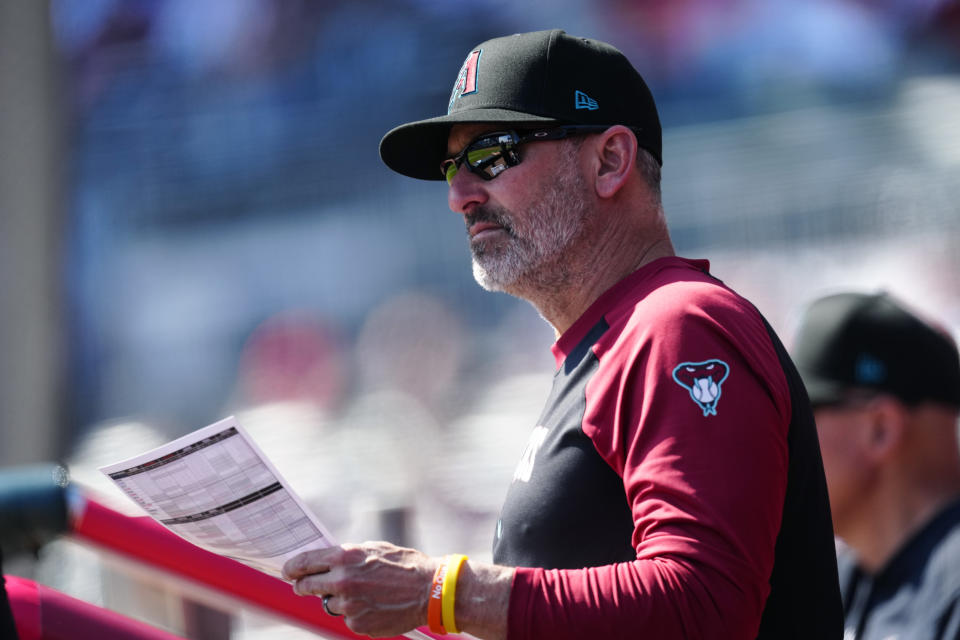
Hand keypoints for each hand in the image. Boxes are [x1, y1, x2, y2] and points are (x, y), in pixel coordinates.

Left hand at [282, 541, 437, 637]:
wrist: (429, 590)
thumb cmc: (404, 565)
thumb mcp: (374, 549)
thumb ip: (348, 555)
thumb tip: (327, 560)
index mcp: (345, 556)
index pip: (306, 563)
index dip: (293, 568)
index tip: (288, 572)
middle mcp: (342, 580)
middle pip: (307, 586)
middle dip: (304, 586)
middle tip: (305, 586)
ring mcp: (348, 605)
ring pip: (330, 604)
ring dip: (339, 600)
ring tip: (364, 594)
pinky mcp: (357, 624)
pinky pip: (347, 618)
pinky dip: (356, 613)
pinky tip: (374, 606)